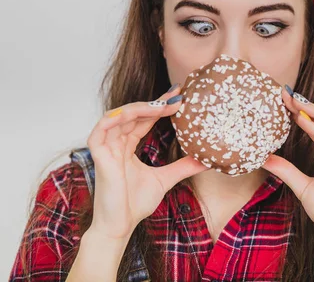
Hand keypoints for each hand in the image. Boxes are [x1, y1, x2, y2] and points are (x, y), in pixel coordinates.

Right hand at [86, 85, 207, 239]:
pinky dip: (113, 119)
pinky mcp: (98, 156)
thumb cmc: (135, 203)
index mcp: (127, 146)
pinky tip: (131, 113)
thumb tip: (207, 160)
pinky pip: (100, 130)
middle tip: (178, 95)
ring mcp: (106, 148)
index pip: (144, 119)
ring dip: (140, 108)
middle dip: (155, 102)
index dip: (160, 106)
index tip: (179, 95)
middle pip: (134, 113)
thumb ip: (184, 167)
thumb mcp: (166, 179)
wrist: (120, 225)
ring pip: (119, 116)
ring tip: (163, 105)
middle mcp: (116, 143)